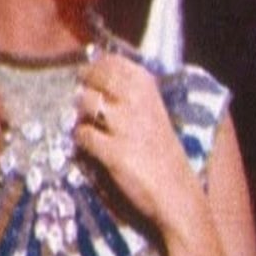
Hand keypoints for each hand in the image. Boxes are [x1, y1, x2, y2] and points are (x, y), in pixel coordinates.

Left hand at [73, 52, 205, 234]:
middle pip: (95, 77)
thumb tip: (96, 76)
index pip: (113, 62)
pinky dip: (80, 139)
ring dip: (79, 112)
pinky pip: (83, 135)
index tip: (89, 75)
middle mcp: (137, 100)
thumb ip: (131, 93)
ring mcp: (124, 125)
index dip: (95, 67)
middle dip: (82, 86)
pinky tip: (87, 146)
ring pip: (85, 103)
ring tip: (84, 123)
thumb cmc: (163, 152)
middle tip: (81, 98)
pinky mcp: (113, 151)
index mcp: (148, 87)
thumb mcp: (153, 113)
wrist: (176, 193)